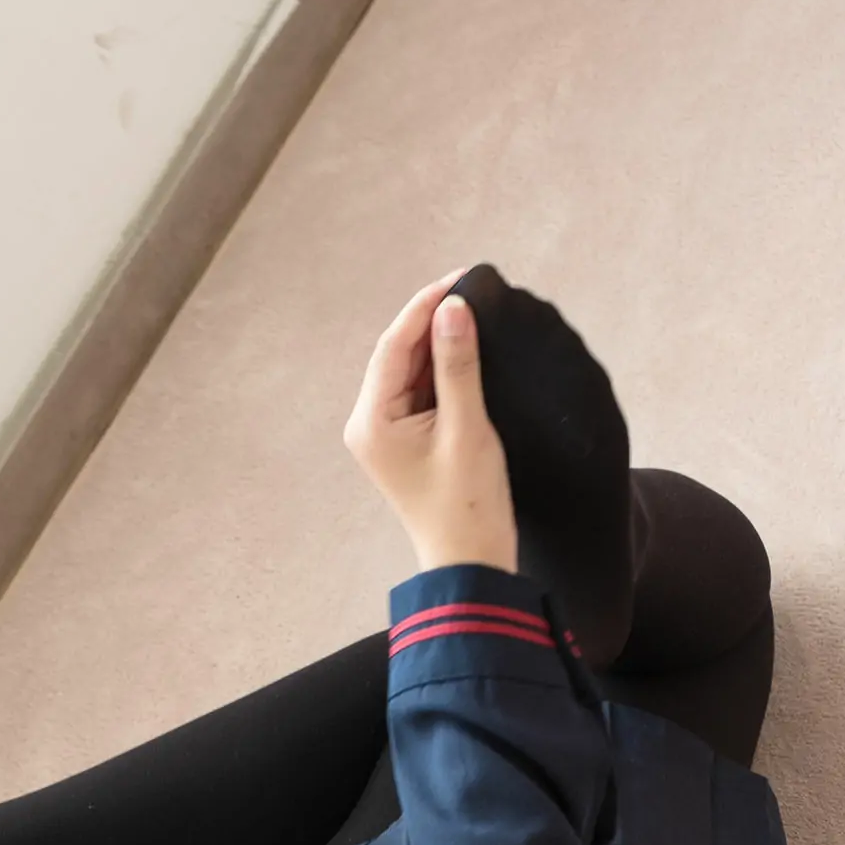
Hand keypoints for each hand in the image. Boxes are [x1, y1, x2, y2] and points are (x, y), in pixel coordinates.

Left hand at [343, 273, 518, 573]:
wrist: (471, 565)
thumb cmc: (468, 506)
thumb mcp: (467, 428)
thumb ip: (458, 365)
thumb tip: (453, 309)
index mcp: (372, 421)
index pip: (394, 346)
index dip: (425, 307)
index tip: (461, 278)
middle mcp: (369, 424)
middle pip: (398, 355)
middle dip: (433, 321)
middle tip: (472, 287)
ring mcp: (385, 434)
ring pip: (410, 371)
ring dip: (439, 344)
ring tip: (475, 312)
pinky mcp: (405, 442)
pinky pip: (421, 393)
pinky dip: (442, 371)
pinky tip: (467, 351)